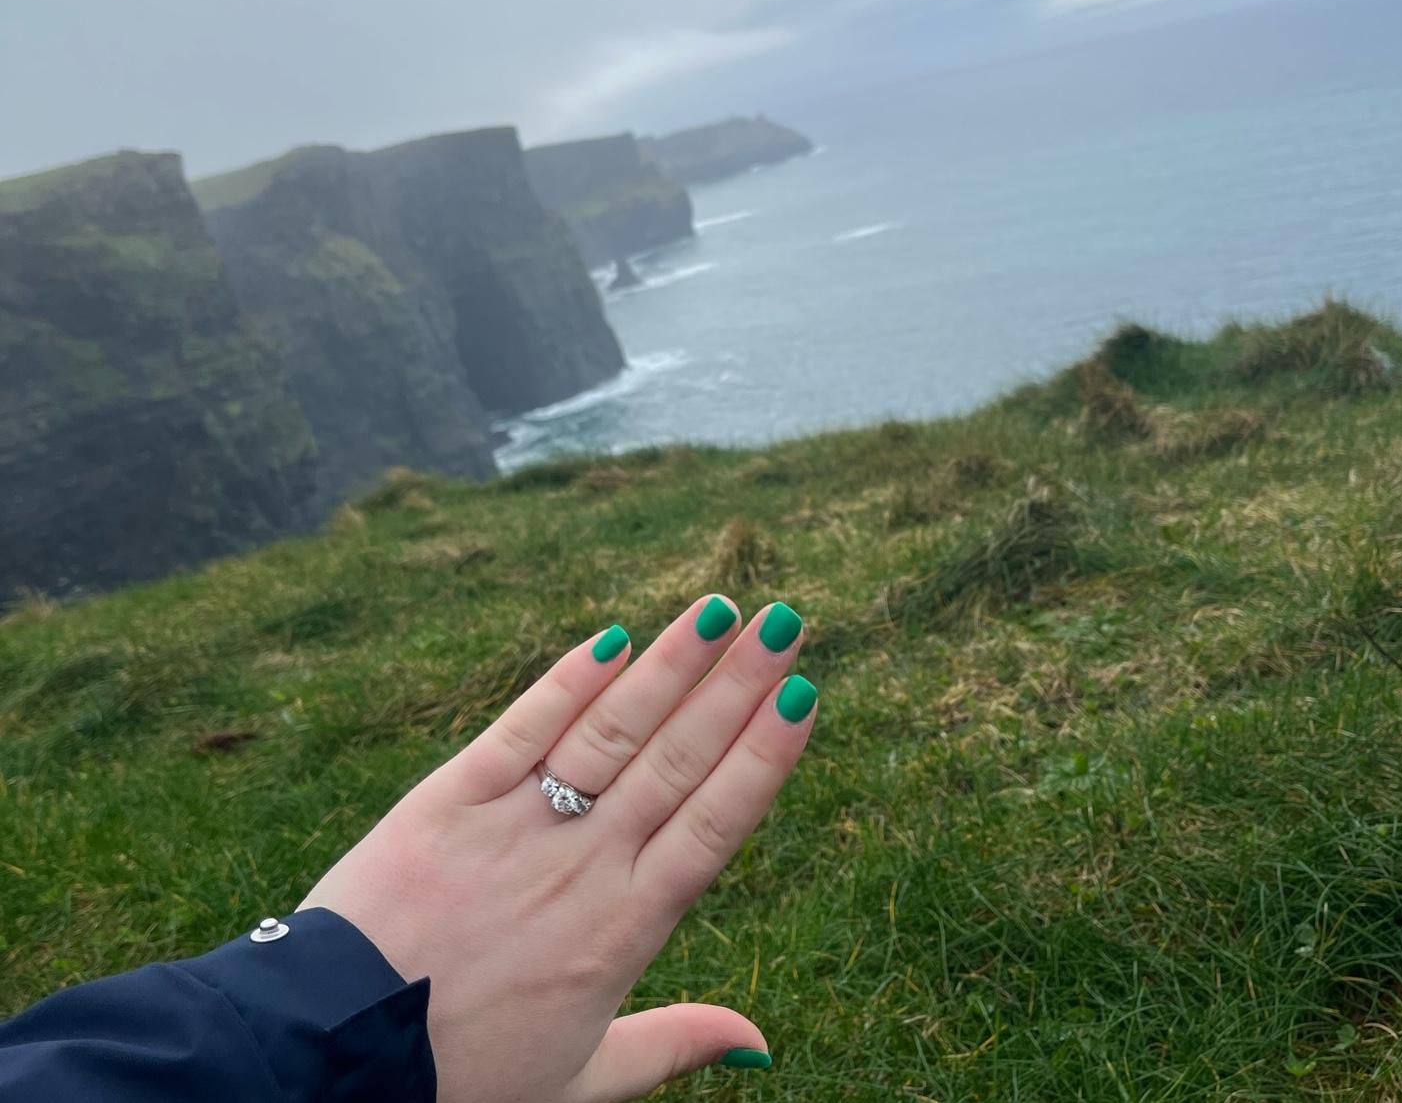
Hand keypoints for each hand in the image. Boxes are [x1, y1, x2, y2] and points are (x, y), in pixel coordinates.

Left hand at [299, 594, 815, 1101]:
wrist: (332, 1058)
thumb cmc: (461, 1078)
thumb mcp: (581, 1082)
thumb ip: (674, 1045)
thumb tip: (762, 1041)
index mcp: (625, 928)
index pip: (715, 824)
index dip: (763, 756)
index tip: (805, 695)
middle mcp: (584, 864)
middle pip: (679, 760)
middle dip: (738, 685)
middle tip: (785, 620)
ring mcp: (518, 825)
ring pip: (612, 731)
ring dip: (670, 666)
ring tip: (720, 610)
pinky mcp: (452, 798)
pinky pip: (520, 729)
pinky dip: (566, 681)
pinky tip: (612, 637)